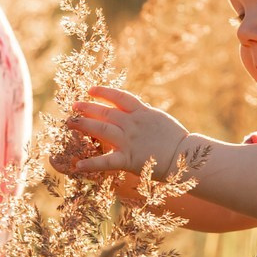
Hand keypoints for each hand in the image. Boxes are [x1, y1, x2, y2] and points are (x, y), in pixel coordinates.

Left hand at [66, 86, 192, 179]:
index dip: (103, 92)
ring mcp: (128, 141)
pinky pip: (106, 161)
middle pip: (105, 111)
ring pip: (101, 129)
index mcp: (141, 112)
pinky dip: (91, 164)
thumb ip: (143, 113)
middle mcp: (132, 123)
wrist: (186, 156)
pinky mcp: (128, 159)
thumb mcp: (159, 118)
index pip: (119, 97)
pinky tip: (77, 166)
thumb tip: (133, 107)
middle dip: (87, 107)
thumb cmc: (177, 139)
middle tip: (74, 106)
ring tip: (70, 123)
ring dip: (83, 125)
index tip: (90, 90)